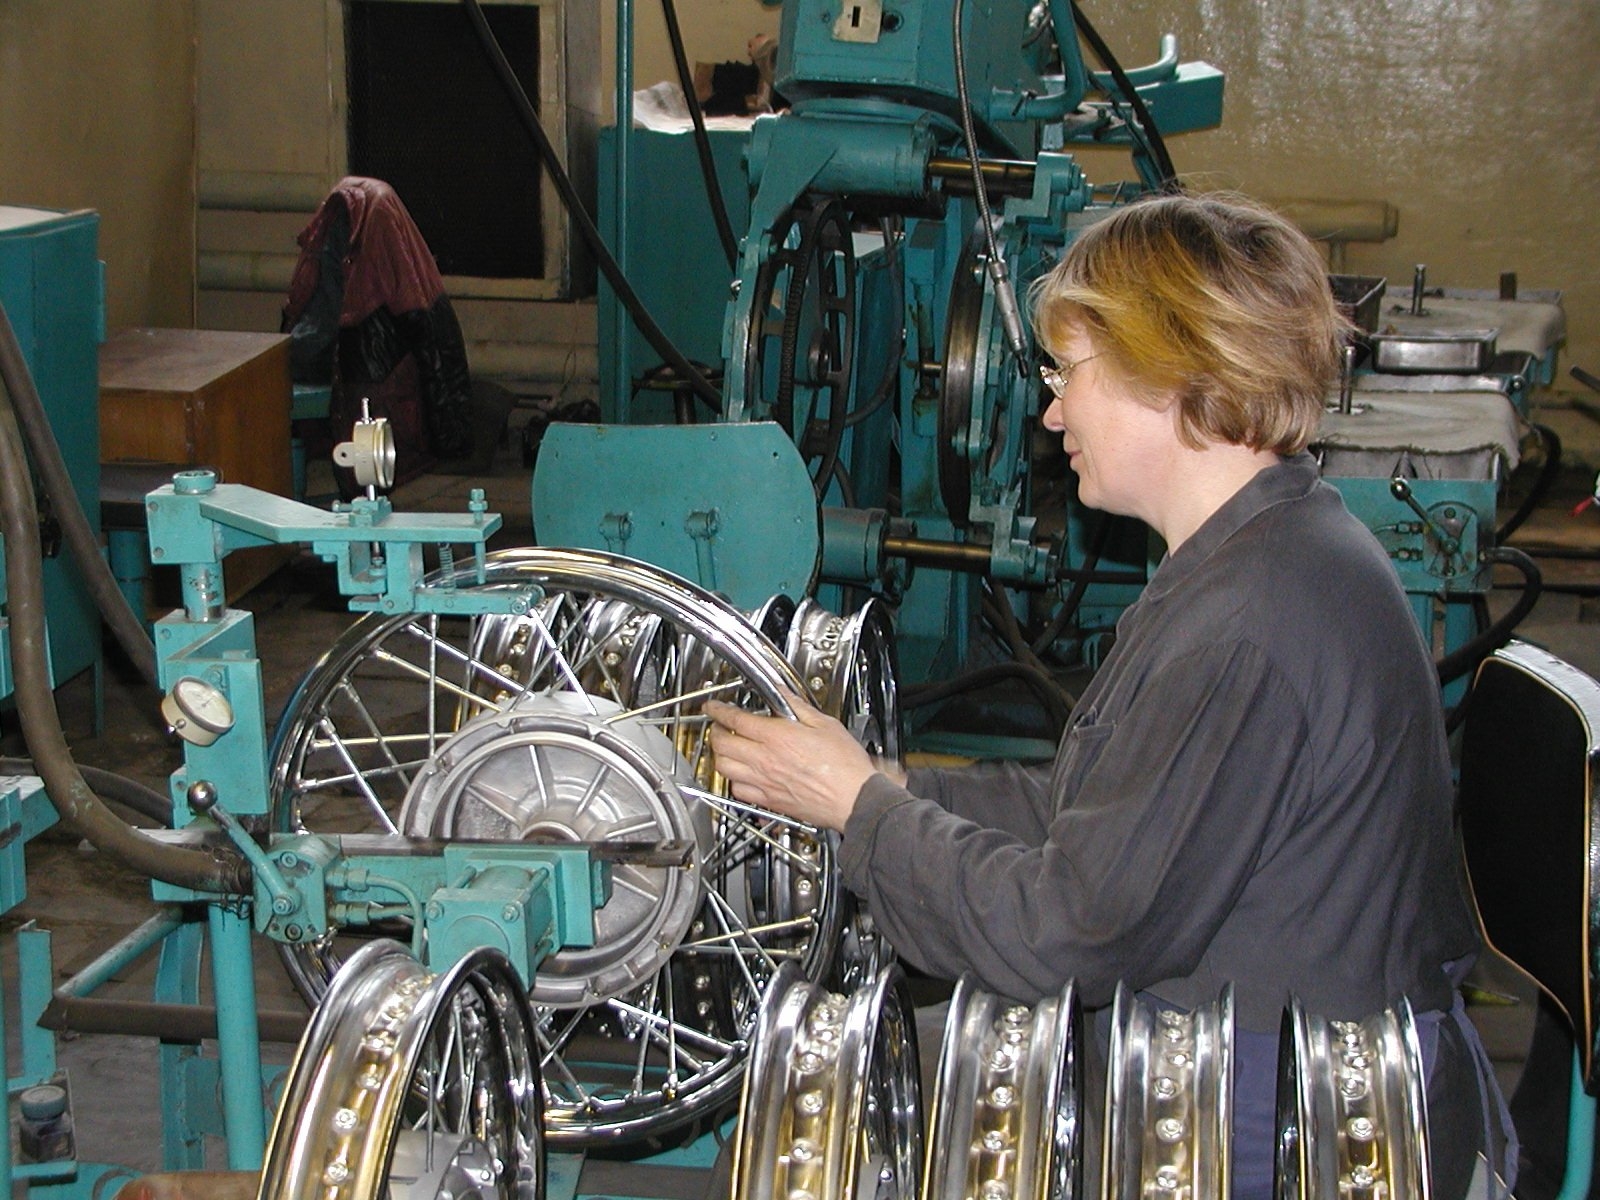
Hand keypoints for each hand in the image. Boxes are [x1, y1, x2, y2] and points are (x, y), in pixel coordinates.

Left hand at [705, 695, 879, 831]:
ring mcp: (764, 782)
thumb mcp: (824, 723)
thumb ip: (797, 706)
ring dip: (720, 755)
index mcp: (777, 737)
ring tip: (727, 748)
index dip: (718, 710)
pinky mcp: (769, 801)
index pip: (735, 720)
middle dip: (715, 731)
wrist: (854, 799)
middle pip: (721, 744)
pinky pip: (738, 791)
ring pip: (723, 768)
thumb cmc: (845, 765)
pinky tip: (742, 775)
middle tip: (719, 726)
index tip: (713, 707)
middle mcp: (764, 760)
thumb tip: (781, 693)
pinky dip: (734, 780)